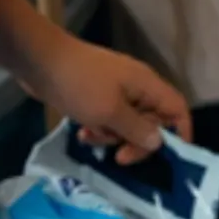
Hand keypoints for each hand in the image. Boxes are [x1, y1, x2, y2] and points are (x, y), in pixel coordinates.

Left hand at [28, 34, 192, 164]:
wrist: (38, 60)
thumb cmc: (78, 84)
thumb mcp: (109, 112)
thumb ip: (137, 129)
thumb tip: (160, 143)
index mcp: (146, 85)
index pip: (177, 109)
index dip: (180, 132)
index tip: (170, 157)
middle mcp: (137, 88)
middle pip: (153, 122)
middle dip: (137, 142)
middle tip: (120, 158)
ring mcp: (116, 91)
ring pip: (128, 124)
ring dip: (112, 137)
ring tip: (91, 137)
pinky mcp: (97, 96)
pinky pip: (108, 119)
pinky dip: (99, 128)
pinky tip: (82, 133)